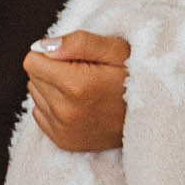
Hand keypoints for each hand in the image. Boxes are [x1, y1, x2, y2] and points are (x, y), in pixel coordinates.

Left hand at [24, 26, 129, 155]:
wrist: (153, 116)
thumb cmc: (136, 76)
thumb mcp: (116, 50)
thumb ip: (79, 42)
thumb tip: (42, 46)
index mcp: (75, 85)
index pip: (32, 61)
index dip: (52, 54)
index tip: (76, 59)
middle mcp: (64, 111)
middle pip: (33, 78)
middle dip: (53, 70)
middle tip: (85, 74)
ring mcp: (63, 129)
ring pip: (37, 95)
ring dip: (54, 89)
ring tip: (85, 91)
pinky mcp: (63, 141)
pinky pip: (41, 115)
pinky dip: (55, 107)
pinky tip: (81, 106)